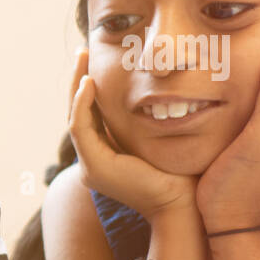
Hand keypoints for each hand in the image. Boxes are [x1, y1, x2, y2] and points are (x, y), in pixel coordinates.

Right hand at [67, 49, 197, 222]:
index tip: (95, 61)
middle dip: (79, 81)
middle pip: (78, 113)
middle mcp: (93, 162)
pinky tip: (91, 81)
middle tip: (82, 52)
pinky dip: (83, 103)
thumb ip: (155, 123)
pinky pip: (80, 127)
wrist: (184, 207)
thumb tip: (168, 94)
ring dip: (77, 86)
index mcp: (107, 157)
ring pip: (74, 117)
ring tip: (83, 59)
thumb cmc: (185, 176)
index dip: (91, 89)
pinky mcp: (95, 167)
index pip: (92, 116)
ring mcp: (91, 166)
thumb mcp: (164, 141)